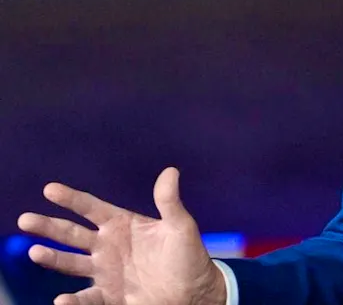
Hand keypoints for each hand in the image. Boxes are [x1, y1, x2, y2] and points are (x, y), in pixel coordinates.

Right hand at [17, 167, 226, 304]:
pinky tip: (61, 300)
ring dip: (52, 258)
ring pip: (70, 263)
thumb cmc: (188, 255)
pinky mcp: (109, 296)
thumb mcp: (181, 226)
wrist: (194, 291)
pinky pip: (86, 298)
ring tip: (35, 252)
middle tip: (25, 220)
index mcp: (122, 224)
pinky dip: (73, 301)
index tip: (50, 189)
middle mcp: (108, 246)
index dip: (71, 199)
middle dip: (49, 226)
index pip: (91, 208)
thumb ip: (169, 202)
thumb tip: (171, 172)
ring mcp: (105, 272)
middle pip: (71, 234)